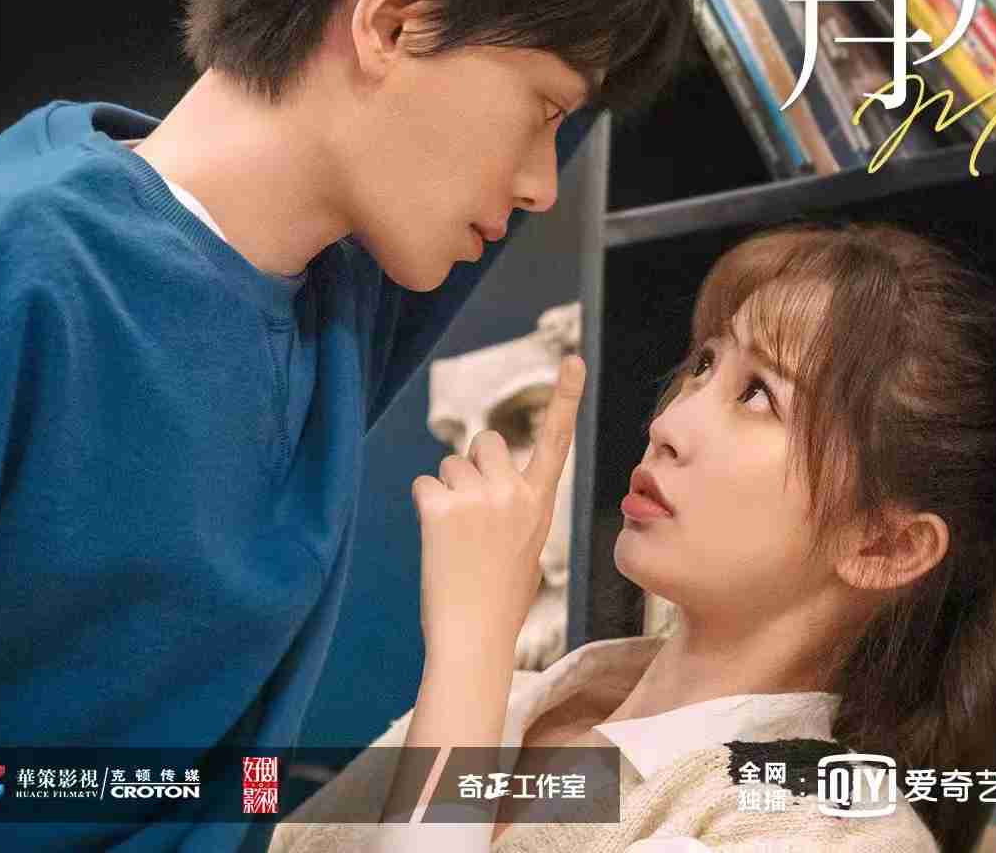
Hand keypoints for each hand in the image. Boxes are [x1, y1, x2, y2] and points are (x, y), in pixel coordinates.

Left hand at [411, 355, 584, 658]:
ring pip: (449, 465)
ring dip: (446, 492)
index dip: (565, 397)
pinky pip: (424, 485)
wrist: (474, 637)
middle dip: (471, 466)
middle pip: (483, 442)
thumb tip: (479, 480)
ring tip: (456, 540)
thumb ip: (511, 506)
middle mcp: (514, 492)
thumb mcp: (523, 547)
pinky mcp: (441, 507)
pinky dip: (424, 508)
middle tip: (471, 516)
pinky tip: (437, 543)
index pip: (556, 440)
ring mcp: (479, 497)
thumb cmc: (497, 600)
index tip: (572, 358)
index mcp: (540, 503)